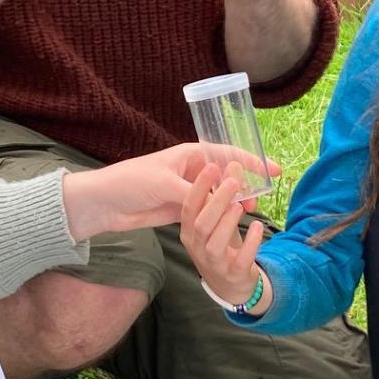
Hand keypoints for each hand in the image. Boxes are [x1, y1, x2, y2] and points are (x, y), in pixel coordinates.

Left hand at [60, 142, 279, 241]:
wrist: (104, 203)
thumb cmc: (132, 182)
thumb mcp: (166, 185)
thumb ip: (195, 194)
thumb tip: (221, 203)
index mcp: (190, 155)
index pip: (227, 154)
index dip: (251, 162)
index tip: (273, 170)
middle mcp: (192, 171)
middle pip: (227, 176)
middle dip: (246, 185)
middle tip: (260, 200)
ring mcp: (187, 191)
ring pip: (219, 196)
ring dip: (234, 203)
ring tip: (248, 214)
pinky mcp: (180, 209)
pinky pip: (207, 211)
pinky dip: (220, 216)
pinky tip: (231, 223)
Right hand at [178, 162, 265, 306]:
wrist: (231, 285)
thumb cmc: (221, 246)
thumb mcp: (216, 224)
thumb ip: (222, 198)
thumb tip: (233, 165)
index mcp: (189, 232)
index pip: (188, 208)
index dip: (198, 188)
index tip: (211, 167)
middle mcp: (198, 248)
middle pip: (201, 224)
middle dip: (215, 201)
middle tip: (232, 182)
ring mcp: (214, 263)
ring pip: (215, 243)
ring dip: (228, 222)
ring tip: (240, 205)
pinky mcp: (234, 274)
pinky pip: (241, 259)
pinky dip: (250, 242)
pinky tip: (258, 227)